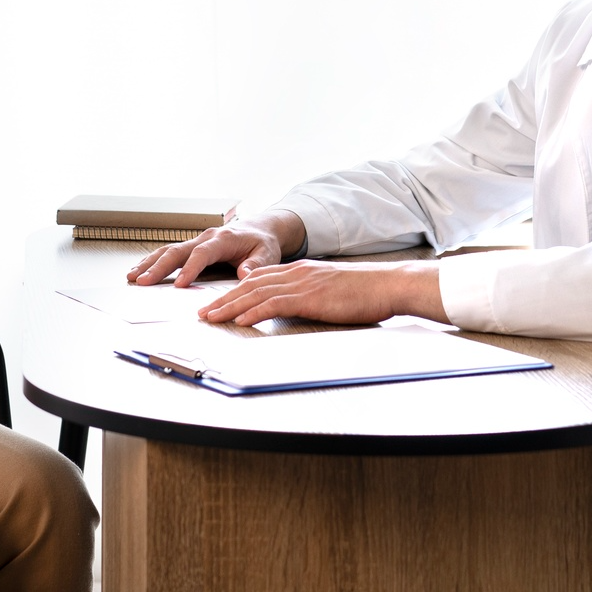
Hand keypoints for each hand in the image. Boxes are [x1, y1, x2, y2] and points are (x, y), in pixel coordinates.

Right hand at [127, 211, 308, 287]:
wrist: (260, 230)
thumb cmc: (263, 244)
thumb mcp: (267, 254)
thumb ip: (256, 264)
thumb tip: (243, 274)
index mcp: (223, 239)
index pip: (202, 253)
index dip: (190, 268)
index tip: (179, 284)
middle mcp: (206, 237)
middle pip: (177, 251)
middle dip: (158, 267)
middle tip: (143, 281)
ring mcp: (196, 241)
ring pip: (168, 250)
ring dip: (150, 263)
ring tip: (133, 276)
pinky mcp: (192, 247)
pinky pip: (169, 252)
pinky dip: (153, 261)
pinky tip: (140, 270)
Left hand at [198, 260, 447, 327]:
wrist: (387, 285)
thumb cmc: (366, 292)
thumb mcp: (332, 290)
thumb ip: (312, 294)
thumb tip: (300, 307)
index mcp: (301, 270)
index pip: (260, 277)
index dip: (236, 289)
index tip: (219, 300)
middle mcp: (296, 273)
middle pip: (250, 284)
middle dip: (223, 298)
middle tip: (203, 311)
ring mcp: (301, 283)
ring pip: (255, 293)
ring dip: (229, 306)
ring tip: (211, 317)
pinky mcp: (308, 297)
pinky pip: (273, 304)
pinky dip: (252, 312)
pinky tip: (239, 320)